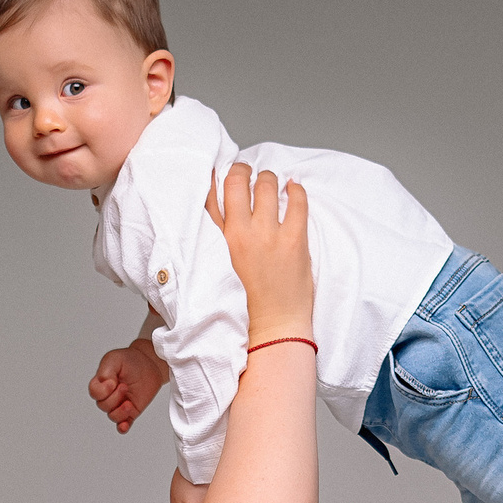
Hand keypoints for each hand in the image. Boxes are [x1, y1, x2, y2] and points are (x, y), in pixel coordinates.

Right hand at [90, 339, 167, 435]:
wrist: (150, 364)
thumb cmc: (130, 360)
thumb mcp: (114, 359)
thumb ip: (105, 371)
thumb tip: (105, 384)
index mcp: (101, 383)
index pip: (94, 393)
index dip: (102, 391)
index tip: (113, 382)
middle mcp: (108, 395)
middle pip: (103, 405)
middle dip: (114, 398)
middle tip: (125, 386)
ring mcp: (119, 405)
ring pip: (112, 416)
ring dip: (120, 412)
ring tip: (129, 402)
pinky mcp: (131, 412)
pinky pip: (123, 426)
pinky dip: (122, 427)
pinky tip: (124, 425)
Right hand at [204, 163, 312, 345]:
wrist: (272, 330)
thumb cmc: (243, 310)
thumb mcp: (213, 277)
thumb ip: (207, 250)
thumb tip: (205, 227)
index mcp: (215, 244)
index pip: (208, 197)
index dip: (215, 177)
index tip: (221, 173)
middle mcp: (238, 234)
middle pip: (236, 181)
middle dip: (243, 171)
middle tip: (248, 174)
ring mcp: (267, 235)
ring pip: (267, 184)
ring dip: (269, 180)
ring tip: (271, 184)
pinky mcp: (294, 239)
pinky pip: (297, 200)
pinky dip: (296, 189)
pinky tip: (294, 189)